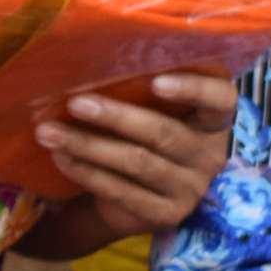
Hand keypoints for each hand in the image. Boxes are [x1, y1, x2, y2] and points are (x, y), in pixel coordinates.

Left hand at [36, 71, 237, 238]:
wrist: (135, 199)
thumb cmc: (143, 136)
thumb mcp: (155, 112)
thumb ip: (143, 89)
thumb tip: (93, 56)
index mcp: (214, 121)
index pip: (221, 99)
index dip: (193, 89)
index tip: (157, 82)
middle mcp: (209, 156)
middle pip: (164, 133)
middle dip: (115, 116)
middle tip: (75, 102)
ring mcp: (189, 189)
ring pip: (136, 162)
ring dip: (88, 145)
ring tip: (49, 131)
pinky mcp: (165, 215)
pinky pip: (121, 191)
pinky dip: (86, 172)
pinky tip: (60, 156)